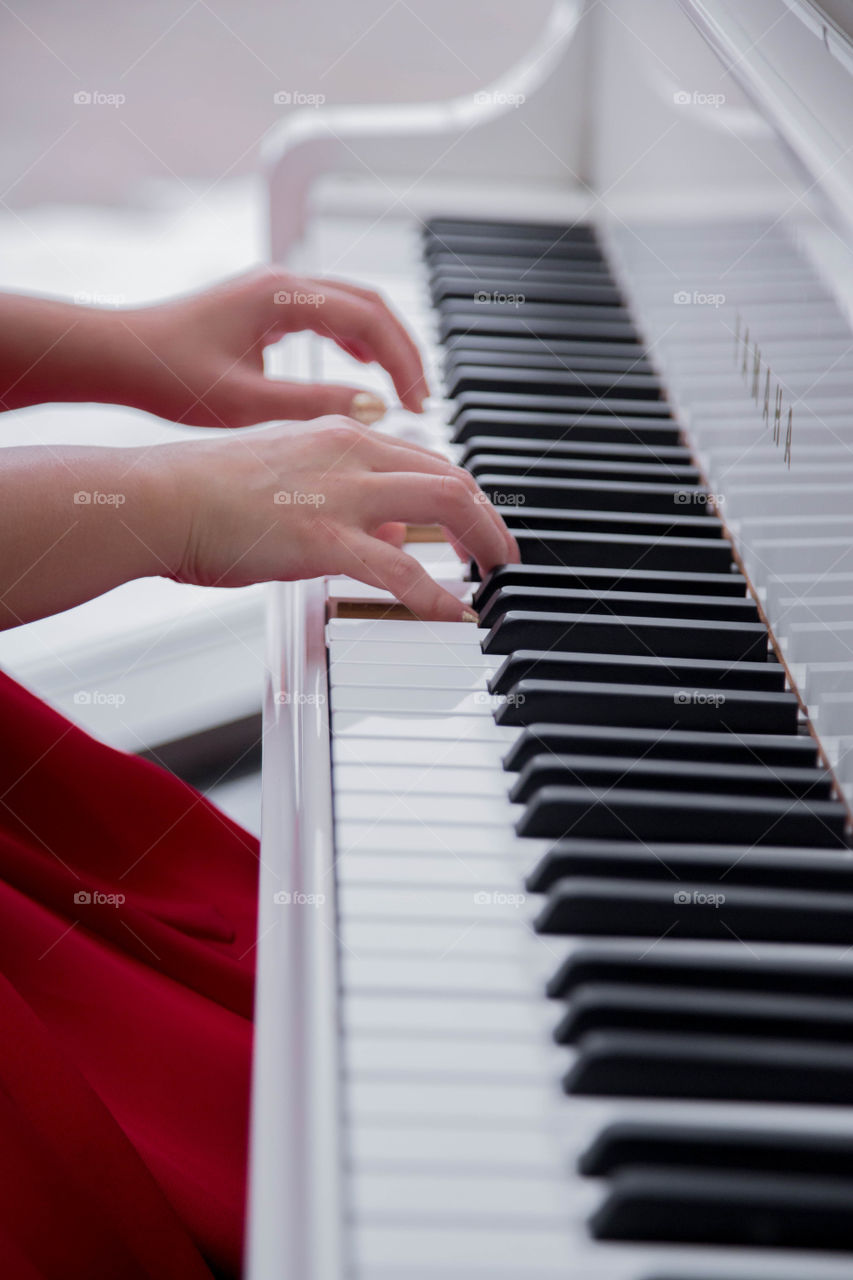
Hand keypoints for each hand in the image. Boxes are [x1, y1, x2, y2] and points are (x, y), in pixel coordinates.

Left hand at [118, 268, 429, 428]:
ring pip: (353, 306)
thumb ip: (316, 404)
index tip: (418, 403)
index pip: (370, 319)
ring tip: (403, 388)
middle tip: (423, 397)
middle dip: (404, 351)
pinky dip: (355, 340)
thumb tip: (374, 409)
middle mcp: (284, 283)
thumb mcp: (247, 402)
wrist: (118, 356)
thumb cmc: (169, 375)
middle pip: (371, 305)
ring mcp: (276, 291)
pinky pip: (328, 314)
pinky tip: (363, 370)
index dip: (403, 363)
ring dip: (383, 345)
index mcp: (284, 296)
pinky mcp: (266, 307)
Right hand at [159, 417, 518, 619]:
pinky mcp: (323, 537)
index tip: (473, 521)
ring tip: (496, 574)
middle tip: (502, 550)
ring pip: (444, 503)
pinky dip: (437, 595)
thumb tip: (385, 537)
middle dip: (488, 514)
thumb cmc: (203, 493)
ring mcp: (340, 492)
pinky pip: (401, 570)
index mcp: (337, 434)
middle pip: (450, 474)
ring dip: (483, 540)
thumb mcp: (285, 481)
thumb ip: (339, 501)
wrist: (157, 497)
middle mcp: (349, 451)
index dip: (460, 492)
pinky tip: (452, 614)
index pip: (422, 457)